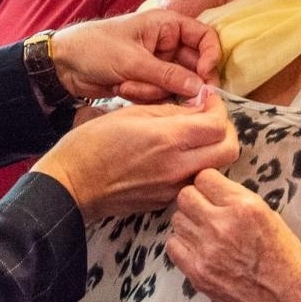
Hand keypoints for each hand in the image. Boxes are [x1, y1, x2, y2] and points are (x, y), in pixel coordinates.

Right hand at [33, 87, 237, 221]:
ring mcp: (173, 188)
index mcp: (168, 139)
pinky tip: (174, 156)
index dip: (218, 108)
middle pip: (229, 150)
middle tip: (209, 119)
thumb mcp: (131, 113)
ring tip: (193, 137)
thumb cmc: (93, 143)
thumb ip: (170, 110)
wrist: (71, 185)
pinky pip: (193, 181)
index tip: (207, 100)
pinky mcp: (165, 201)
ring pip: (216, 168)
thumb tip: (198, 106)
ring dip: (213, 150)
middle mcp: (177, 167)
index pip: (218, 125)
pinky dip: (194, 166)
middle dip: (226, 130)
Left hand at [51, 9, 220, 102]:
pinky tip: (122, 89)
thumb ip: (168, 75)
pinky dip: (144, 96)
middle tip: (170, 96)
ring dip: (153, 91)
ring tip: (126, 84)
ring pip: (177, 85)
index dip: (210, 57)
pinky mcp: (148, 82)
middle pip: (194, 67)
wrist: (64, 65)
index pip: (205, 37)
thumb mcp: (133, 61)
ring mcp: (158, 64)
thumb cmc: (95, 48)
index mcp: (167, 25)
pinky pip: (161, 95)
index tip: (203, 78)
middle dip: (178, 83)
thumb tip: (201, 89)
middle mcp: (168, 43)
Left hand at [166, 168, 300, 301]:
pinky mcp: (197, 273)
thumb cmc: (287, 261)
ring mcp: (207, 250)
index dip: (209, 184)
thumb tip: (216, 191)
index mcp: (245, 207)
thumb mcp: (271, 217)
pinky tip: (199, 250)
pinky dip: (183, 245)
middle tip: (207, 211)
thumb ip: (239, 201)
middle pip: (185, 196)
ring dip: (189, 222)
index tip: (214, 192)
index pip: (205, 177)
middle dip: (195, 200)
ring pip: (177, 219)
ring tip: (205, 232)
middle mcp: (222, 225)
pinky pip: (172, 246)